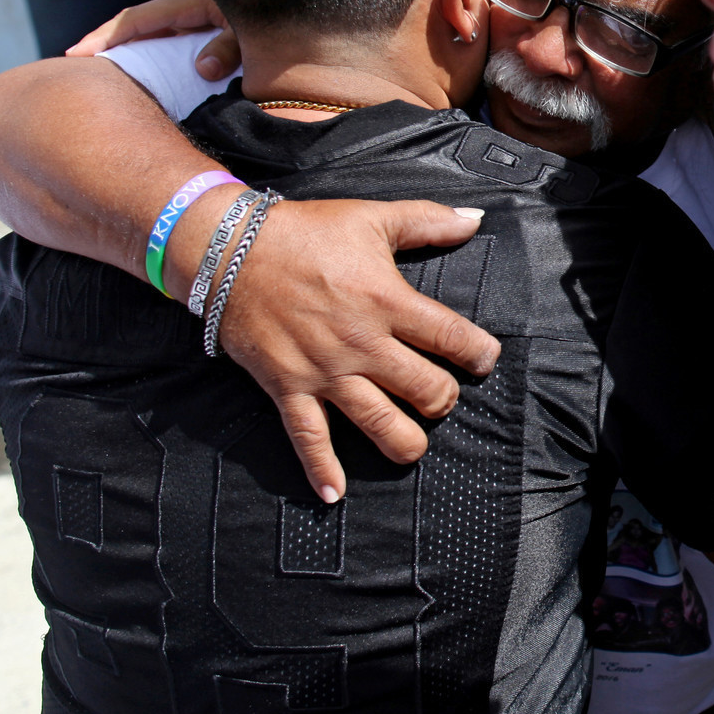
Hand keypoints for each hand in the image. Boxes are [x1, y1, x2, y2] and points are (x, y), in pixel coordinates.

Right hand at [66, 0, 239, 80]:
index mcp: (192, 1)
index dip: (105, 38)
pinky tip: (144, 70)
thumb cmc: (281, 8)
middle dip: (107, 43)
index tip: (75, 56)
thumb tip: (200, 69)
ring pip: (154, 33)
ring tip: (102, 73)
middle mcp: (190, 7)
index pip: (137, 20)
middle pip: (138, 25)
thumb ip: (228, 48)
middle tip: (75, 67)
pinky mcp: (209, 26)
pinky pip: (173, 40)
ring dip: (130, 49)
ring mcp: (198, 16)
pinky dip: (154, 53)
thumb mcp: (252, 28)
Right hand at [209, 198, 502, 502]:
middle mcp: (362, 344)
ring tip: (414, 443)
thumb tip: (476, 219)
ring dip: (406, 441)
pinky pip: (308, 438)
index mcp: (387, 301)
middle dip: (444, 399)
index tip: (484, 360)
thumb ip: (429, 221)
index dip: (478, 355)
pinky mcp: (289, 388)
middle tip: (442, 395)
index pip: (452, 339)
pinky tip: (334, 495)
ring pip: (380, 424)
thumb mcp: (372, 217)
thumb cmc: (305, 232)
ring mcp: (325, 372)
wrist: (230, 249)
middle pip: (426, 390)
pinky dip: (321, 471)